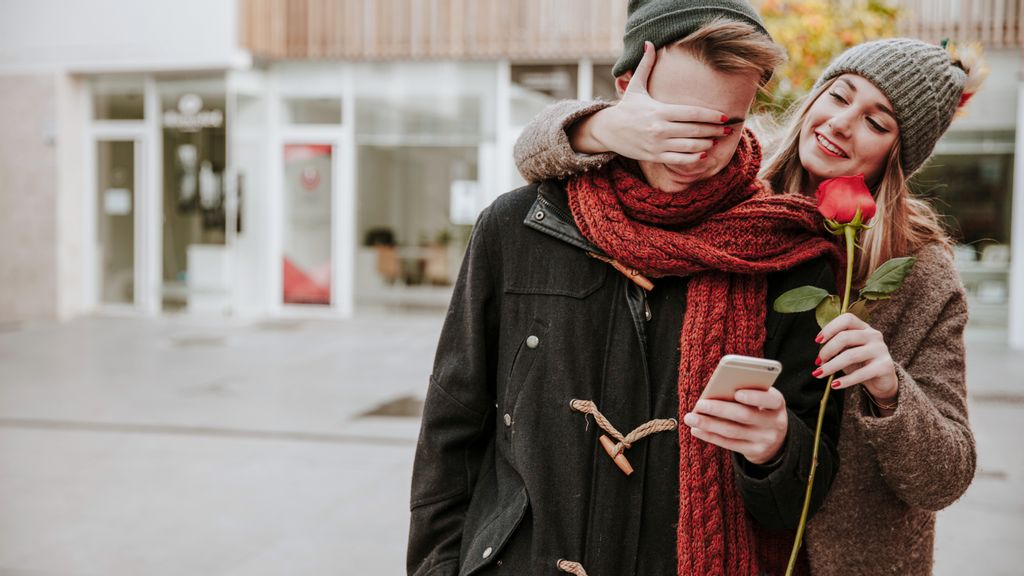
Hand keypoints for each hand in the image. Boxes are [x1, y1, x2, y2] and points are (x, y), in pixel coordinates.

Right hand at [568, 40, 731, 163]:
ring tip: (716, 140)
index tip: (724, 116)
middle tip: (728, 129)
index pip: (692, 113)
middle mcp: (660, 128)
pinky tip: (702, 154)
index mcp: (660, 110)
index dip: (711, 115)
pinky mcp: (654, 156)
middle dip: (715, 130)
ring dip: (706, 143)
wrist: (607, 130)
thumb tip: (649, 43)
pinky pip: (678, 159)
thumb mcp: (635, 86)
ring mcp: (658, 144)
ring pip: (689, 146)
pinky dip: (693, 158)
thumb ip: (645, 65)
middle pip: (695, 130)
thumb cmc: (626, 107)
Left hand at [682, 388, 788, 464]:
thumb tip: (715, 391)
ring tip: (690, 417)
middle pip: (744, 415)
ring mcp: (765, 440)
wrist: (776, 439)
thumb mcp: (762, 400)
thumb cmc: (761, 410)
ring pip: (732, 431)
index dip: (755, 397)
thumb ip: (746, 393)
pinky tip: (697, 429)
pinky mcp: (754, 452)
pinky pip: (729, 443)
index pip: (771, 399)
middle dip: (719, 409)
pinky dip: (710, 435)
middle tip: (699, 404)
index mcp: (777, 404)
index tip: (736, 393)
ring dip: (708, 423)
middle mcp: (775, 423)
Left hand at [815, 313, 897, 400]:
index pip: (846, 319)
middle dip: (827, 350)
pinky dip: (845, 381)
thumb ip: (836, 347)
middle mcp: (874, 335)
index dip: (830, 328)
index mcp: (864, 327)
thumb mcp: (847, 351)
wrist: (882, 381)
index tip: (817, 341)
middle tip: (818, 362)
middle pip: (845, 337)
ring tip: (819, 374)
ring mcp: (880, 350)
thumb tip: (819, 354)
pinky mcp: (885, 366)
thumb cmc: (860, 363)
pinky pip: (861, 374)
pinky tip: (834, 385)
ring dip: (831, 366)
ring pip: (850, 356)